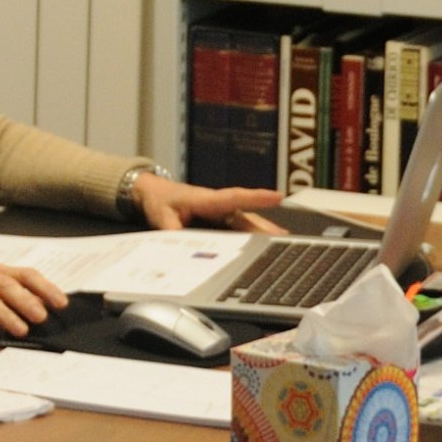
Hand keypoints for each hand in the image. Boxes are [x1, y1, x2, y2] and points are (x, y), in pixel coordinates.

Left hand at [132, 174, 285, 233]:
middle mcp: (219, 206)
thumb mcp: (161, 215)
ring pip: (247, 223)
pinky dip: (255, 237)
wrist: (154, 193)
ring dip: (265, 233)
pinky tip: (268, 248)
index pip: (233, 198)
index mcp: (206, 200)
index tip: (277, 197)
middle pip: (246, 216)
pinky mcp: (222, 221)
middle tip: (286, 238)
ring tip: (286, 245)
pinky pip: (240, 229)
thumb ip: (171, 229)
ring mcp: (222, 214)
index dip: (254, 198)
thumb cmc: (160, 201)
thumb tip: (180, 243)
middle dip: (265, 226)